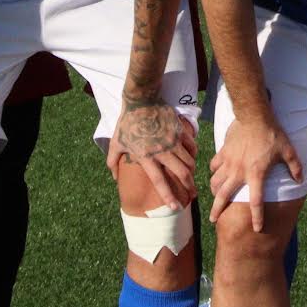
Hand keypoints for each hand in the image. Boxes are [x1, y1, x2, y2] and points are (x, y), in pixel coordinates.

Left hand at [111, 95, 197, 210]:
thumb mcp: (115, 143)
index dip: (168, 196)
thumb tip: (114, 178)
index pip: (160, 181)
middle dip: (189, 187)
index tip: (175, 207)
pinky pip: (192, 146)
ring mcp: (173, 140)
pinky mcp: (180, 131)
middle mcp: (162, 151)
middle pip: (181, 173)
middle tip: (192, 195)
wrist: (141, 99)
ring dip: (192, 172)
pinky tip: (193, 158)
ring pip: (189, 161)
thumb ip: (113, 163)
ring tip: (192, 178)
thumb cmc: (127, 123)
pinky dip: (194, 154)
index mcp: (146, 157)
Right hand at [208, 109, 301, 228]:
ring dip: (214, 191)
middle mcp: (239, 171)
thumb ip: (295, 167)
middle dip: (217, 210)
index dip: (257, 217)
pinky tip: (214, 173)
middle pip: (224, 196)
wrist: (255, 115)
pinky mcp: (223, 152)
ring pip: (215, 182)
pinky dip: (213, 172)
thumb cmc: (272, 134)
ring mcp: (229, 162)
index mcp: (256, 174)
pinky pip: (213, 166)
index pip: (256, 202)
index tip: (257, 229)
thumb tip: (300, 180)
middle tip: (213, 220)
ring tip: (214, 197)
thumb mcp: (288, 151)